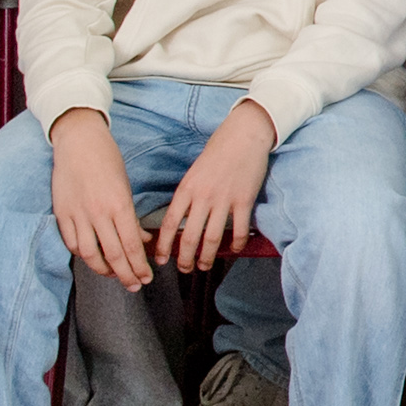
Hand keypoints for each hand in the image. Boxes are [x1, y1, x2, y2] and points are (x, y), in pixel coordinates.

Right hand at [47, 108, 150, 289]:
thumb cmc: (107, 161)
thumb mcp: (126, 187)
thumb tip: (142, 241)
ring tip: (113, 275)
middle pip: (113, 255)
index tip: (146, 278)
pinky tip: (92, 258)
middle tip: (134, 285)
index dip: (138, 266)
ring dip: (103, 270)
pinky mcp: (61, 213)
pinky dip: (82, 255)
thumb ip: (132, 217)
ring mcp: (77, 214)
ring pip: (89, 254)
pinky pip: (71, 242)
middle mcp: (97, 213)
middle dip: (126, 275)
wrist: (78, 141)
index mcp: (119, 205)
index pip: (131, 246)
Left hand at [153, 100, 277, 275]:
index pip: (170, 224)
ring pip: (212, 238)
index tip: (161, 260)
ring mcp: (224, 199)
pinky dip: (237, 244)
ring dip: (207, 257)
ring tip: (205, 266)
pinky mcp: (244, 200)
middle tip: (184, 269)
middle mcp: (203, 197)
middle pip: (190, 237)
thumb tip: (181, 220)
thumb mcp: (193, 173)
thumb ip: (187, 196)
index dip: (164, 246)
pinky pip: (239, 229)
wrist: (243, 135)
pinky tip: (234, 250)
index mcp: (186, 189)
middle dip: (185, 258)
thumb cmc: (218, 152)